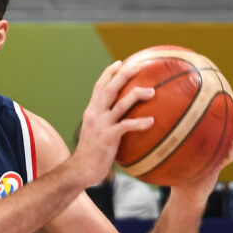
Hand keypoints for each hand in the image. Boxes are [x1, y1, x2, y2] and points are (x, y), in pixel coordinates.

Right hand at [72, 60, 155, 185]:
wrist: (80, 169)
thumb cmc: (91, 154)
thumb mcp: (95, 133)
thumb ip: (106, 124)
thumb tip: (123, 121)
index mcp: (91, 111)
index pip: (99, 86)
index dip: (109, 73)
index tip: (120, 63)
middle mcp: (94, 114)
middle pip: (109, 88)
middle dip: (123, 75)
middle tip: (138, 66)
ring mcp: (101, 125)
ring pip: (120, 104)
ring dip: (136, 95)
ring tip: (152, 91)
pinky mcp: (108, 137)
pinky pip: (126, 126)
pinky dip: (139, 123)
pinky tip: (151, 121)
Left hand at [170, 95, 232, 204]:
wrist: (184, 190)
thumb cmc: (175, 169)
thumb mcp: (167, 152)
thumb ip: (161, 138)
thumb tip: (144, 118)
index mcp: (202, 136)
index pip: (209, 117)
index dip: (213, 103)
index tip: (215, 86)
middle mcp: (212, 142)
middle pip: (226, 123)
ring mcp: (218, 153)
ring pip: (232, 138)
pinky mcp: (219, 165)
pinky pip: (228, 157)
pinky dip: (230, 152)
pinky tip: (232, 146)